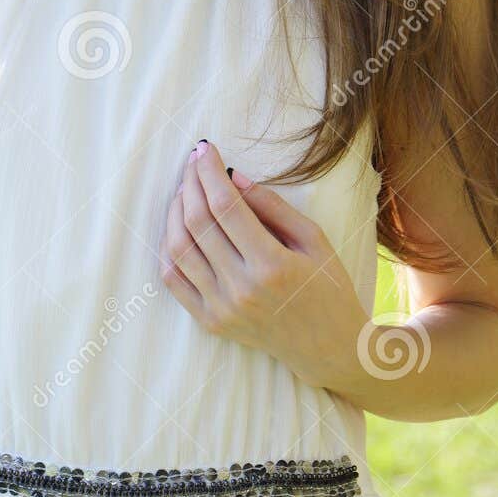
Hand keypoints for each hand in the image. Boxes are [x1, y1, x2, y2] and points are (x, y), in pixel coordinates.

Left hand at [157, 138, 370, 390]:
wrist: (328, 347)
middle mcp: (241, 289)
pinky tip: (178, 225)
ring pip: (179, 248)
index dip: (210, 171)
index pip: (225, 206)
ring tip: (185, 189)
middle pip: (197, 223)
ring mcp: (221, 309)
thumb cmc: (328, 288)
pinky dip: (169, 247)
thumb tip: (232, 176)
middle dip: (191, 183)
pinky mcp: (210, 322)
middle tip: (193, 161)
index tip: (204, 148)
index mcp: (271, 265)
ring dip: (175, 210)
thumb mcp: (313, 239)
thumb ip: (272, 206)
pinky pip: (174, 279)